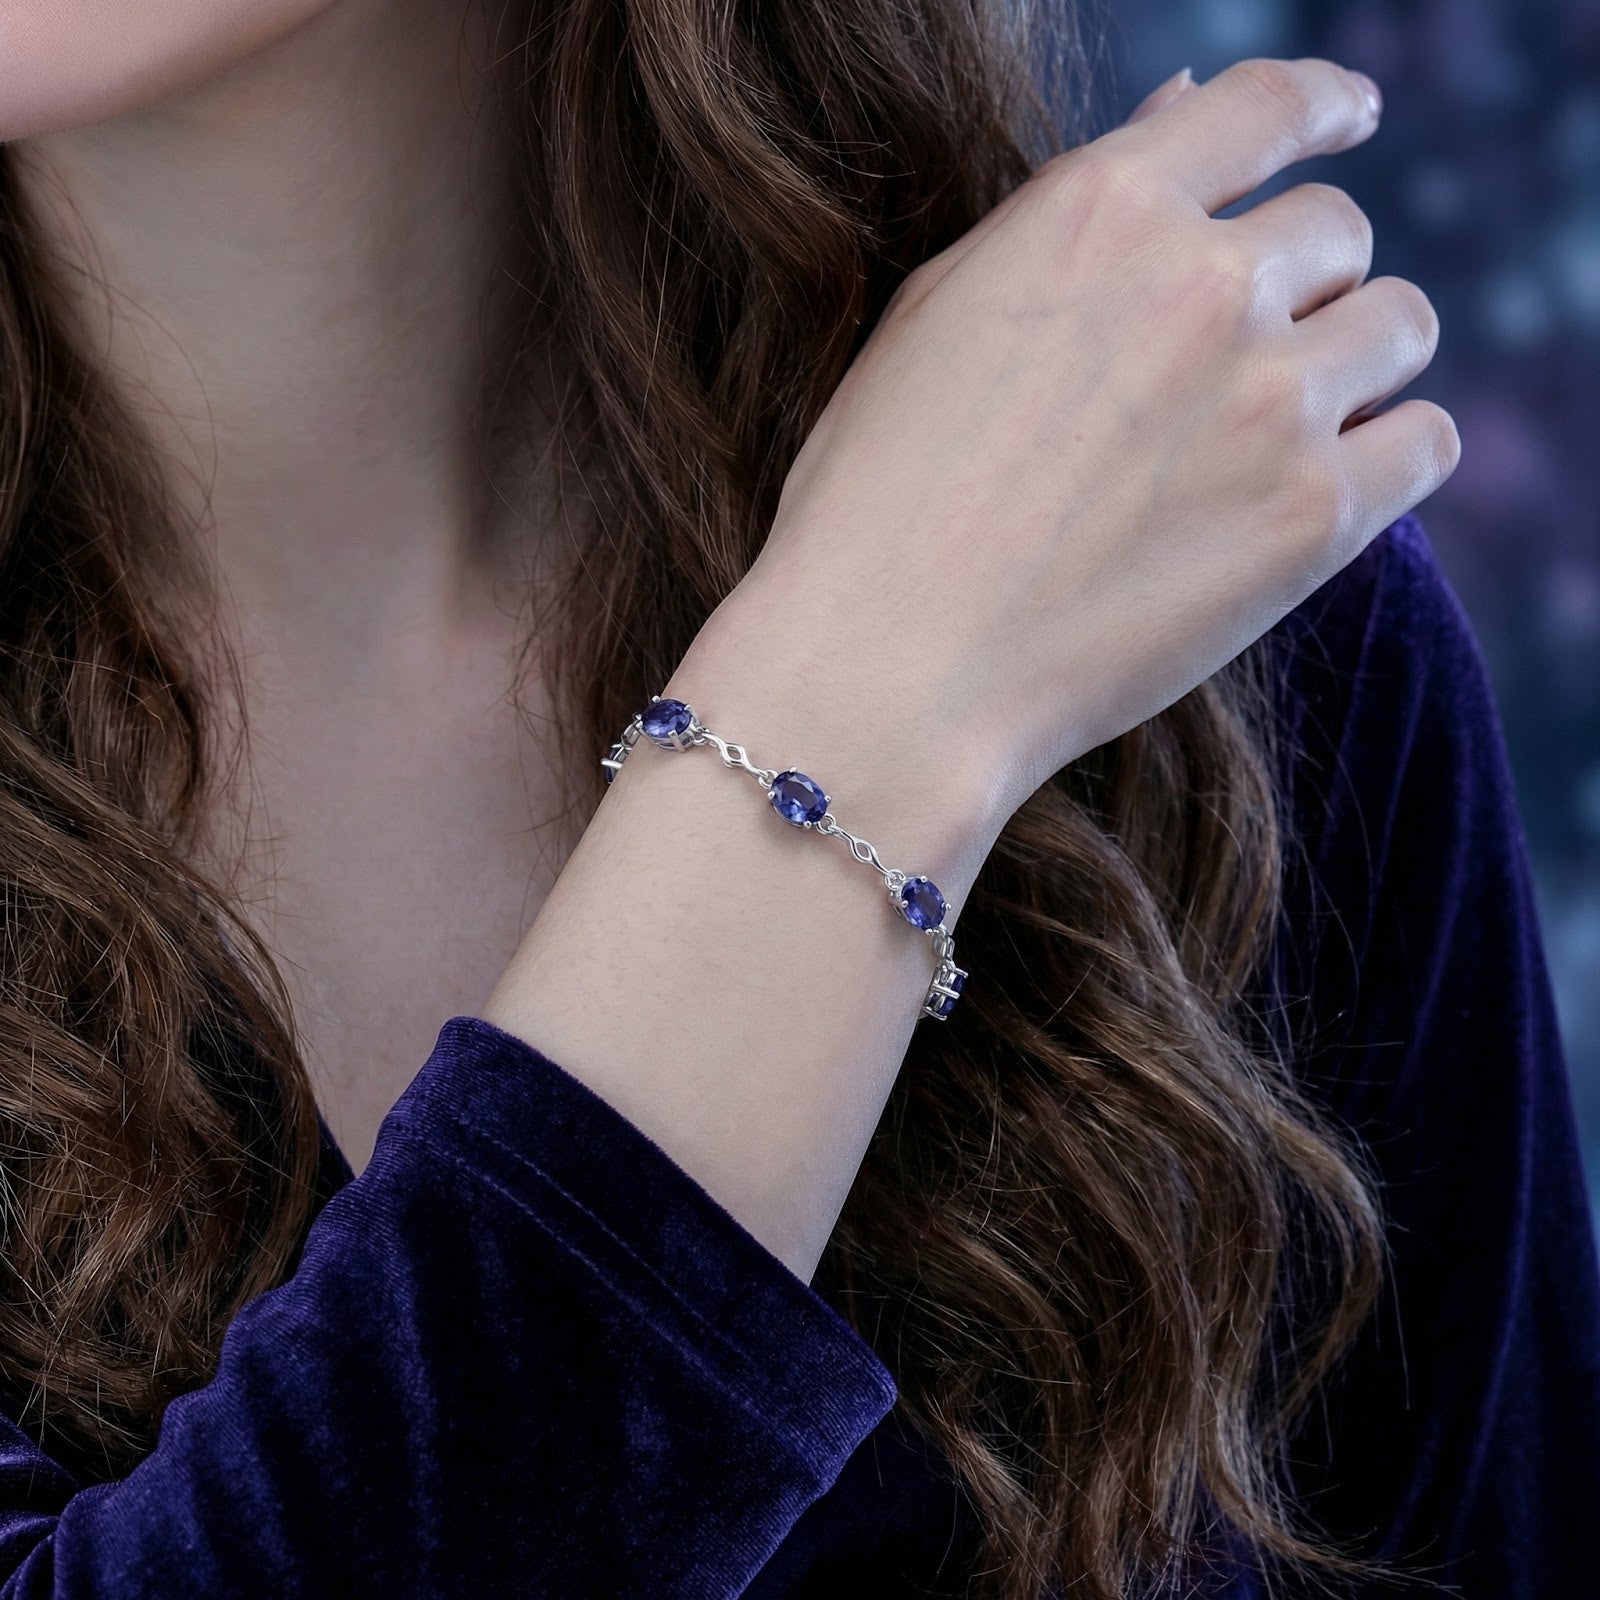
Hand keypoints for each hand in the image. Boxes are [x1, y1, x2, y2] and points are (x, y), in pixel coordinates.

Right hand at [712, 56, 1457, 829]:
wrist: (889, 670)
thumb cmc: (877, 502)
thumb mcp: (939, 317)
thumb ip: (1069, 215)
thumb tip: (1178, 115)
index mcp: (1099, 213)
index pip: (1263, 106)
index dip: (1324, 105)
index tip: (1350, 116)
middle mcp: (1201, 284)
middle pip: (1336, 231)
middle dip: (1300, 282)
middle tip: (1241, 358)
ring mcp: (1270, 400)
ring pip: (1400, 325)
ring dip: (1354, 360)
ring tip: (1283, 426)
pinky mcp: (1314, 518)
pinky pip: (1427, 441)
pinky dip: (1392, 454)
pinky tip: (1327, 486)